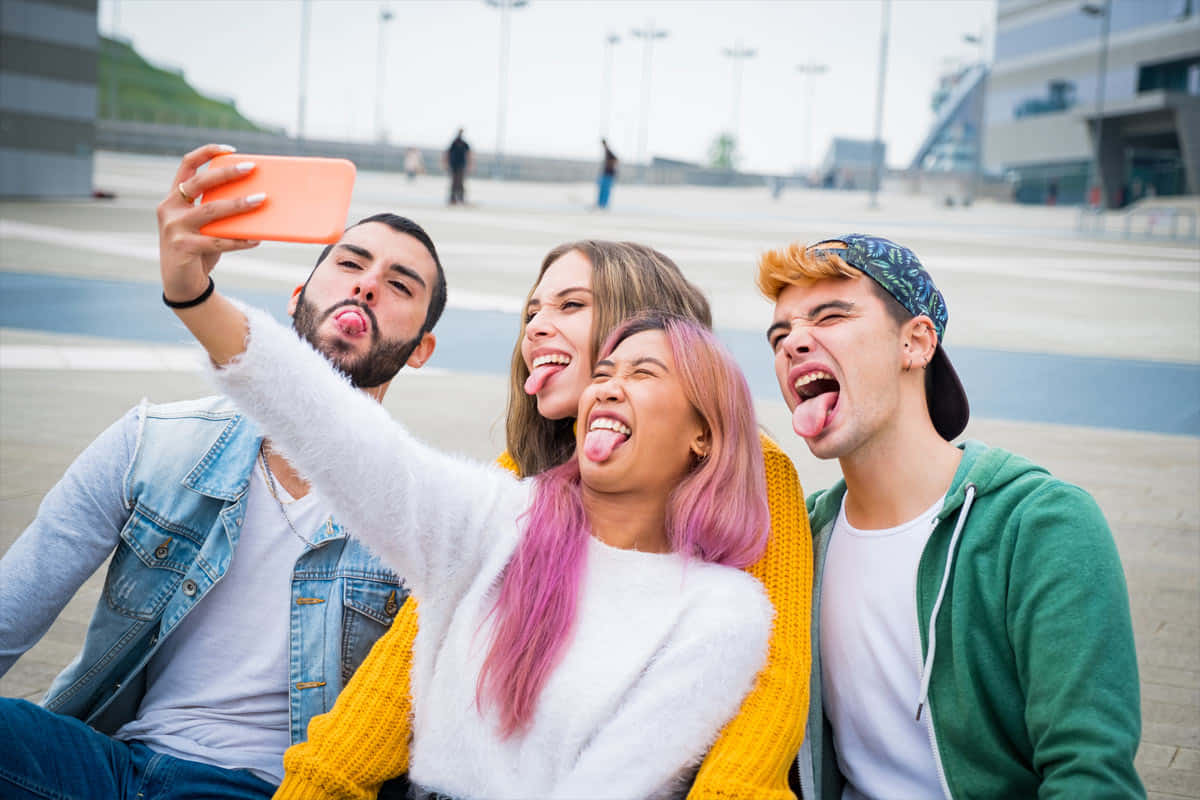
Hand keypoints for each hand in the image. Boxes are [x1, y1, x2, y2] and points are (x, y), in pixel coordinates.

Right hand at [157, 144, 263, 302]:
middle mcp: (169, 209)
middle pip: (200, 183)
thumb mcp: (204, 226)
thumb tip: (255, 198)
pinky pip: (218, 240)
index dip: (206, 153)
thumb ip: (216, 211)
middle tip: (252, 168)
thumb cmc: (198, 250)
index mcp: (174, 198)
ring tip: (261, 200)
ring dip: (239, 204)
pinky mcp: (183, 247)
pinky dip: (239, 239)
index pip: (186, 165)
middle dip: (227, 173)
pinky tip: (257, 239)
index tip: (231, 150)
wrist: (182, 285)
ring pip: (211, 210)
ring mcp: (174, 228)